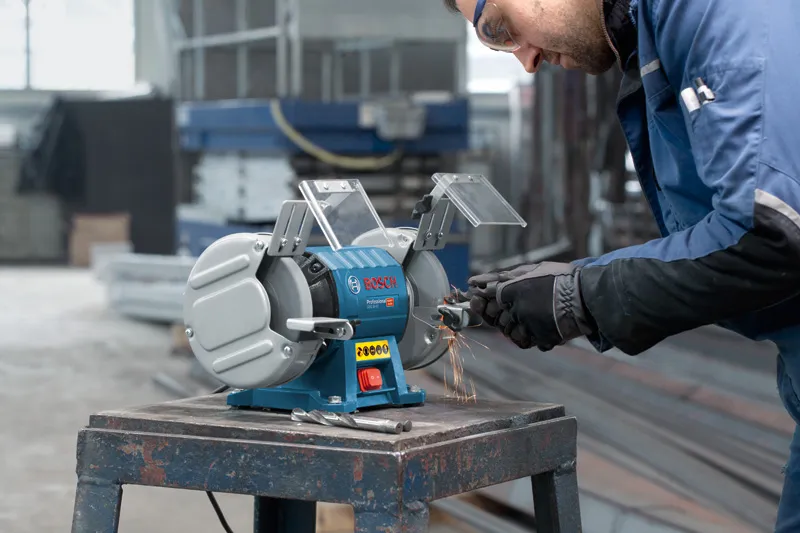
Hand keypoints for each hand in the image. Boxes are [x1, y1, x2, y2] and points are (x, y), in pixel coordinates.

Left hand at [467, 262, 595, 349]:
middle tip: (513, 309)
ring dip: (516, 326)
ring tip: (532, 316)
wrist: (586, 295)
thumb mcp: (531, 269)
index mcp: (512, 289)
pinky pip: (525, 341)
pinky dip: (529, 336)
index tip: (478, 298)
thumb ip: (505, 277)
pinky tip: (537, 326)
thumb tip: (478, 281)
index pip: (488, 297)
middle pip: (497, 318)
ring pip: (509, 332)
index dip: (482, 299)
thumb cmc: (560, 278)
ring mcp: (527, 325)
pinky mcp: (539, 338)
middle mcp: (516, 308)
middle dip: (499, 315)